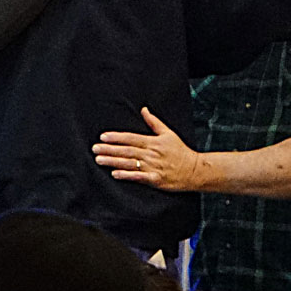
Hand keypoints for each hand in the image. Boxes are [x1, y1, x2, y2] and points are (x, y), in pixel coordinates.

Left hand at [92, 107, 207, 191]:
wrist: (195, 170)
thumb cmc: (180, 152)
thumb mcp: (168, 133)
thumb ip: (154, 122)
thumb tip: (143, 110)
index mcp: (153, 142)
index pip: (130, 138)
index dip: (116, 137)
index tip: (103, 137)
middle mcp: (151, 154)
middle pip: (126, 150)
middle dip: (109, 149)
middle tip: (95, 148)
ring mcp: (153, 167)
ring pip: (129, 163)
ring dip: (113, 161)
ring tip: (99, 160)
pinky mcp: (155, 180)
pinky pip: (138, 177)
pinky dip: (126, 175)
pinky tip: (115, 174)